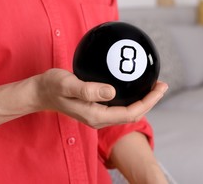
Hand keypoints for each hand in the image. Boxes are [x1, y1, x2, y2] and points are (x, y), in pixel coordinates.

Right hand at [31, 68, 167, 128]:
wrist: (40, 92)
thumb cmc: (52, 86)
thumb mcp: (68, 84)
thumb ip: (88, 90)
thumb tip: (112, 91)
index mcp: (96, 115)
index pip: (130, 113)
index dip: (148, 102)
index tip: (160, 87)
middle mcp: (99, 118)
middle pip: (132, 113)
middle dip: (150, 101)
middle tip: (162, 84)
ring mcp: (97, 114)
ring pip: (127, 110)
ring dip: (142, 99)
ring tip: (153, 85)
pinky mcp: (96, 107)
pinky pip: (119, 105)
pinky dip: (131, 96)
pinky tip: (133, 84)